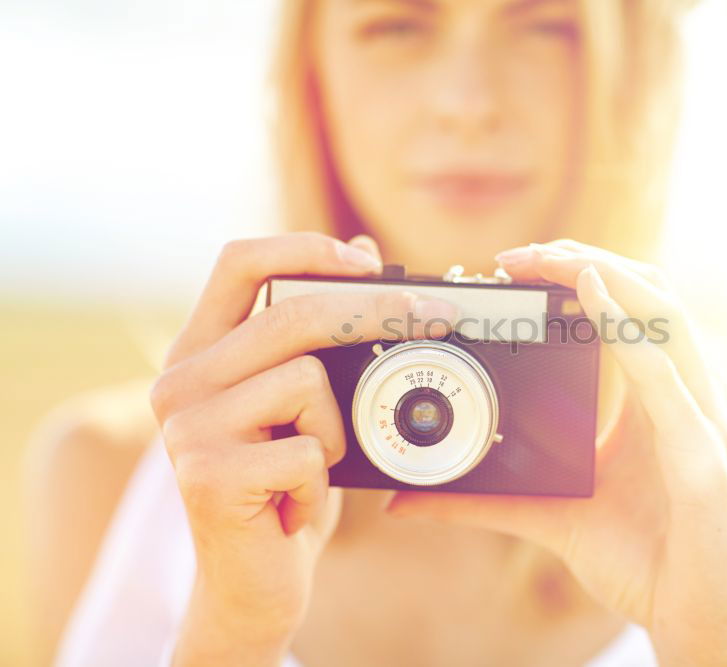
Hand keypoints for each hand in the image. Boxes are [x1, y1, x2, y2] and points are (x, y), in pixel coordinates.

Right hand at [148, 233, 457, 664]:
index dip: (306, 247)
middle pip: (290, 314)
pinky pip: (307, 450)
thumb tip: (361, 249)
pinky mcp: (207, 476)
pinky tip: (293, 505)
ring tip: (310, 465)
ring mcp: (186, 429)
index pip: (239, 260)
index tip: (369, 262)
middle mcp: (180, 380)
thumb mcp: (305, 402)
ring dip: (335, 429)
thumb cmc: (284, 482)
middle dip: (378, 313)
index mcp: (199, 350)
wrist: (254, 580)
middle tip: (437, 318)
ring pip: (307, 381)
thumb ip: (319, 332)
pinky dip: (321, 481)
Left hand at [386, 240, 726, 665]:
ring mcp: (706, 422)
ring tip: (549, 259)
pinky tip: (596, 300)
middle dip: (587, 260)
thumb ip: (487, 499)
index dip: (583, 273)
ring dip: (606, 276)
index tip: (515, 265)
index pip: (634, 310)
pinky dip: (633, 335)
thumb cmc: (645, 562)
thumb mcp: (553, 517)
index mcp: (664, 398)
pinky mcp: (705, 461)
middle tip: (519, 253)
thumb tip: (406, 499)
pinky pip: (671, 384)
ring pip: (666, 319)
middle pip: (651, 296)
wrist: (699, 622)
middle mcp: (692, 396)